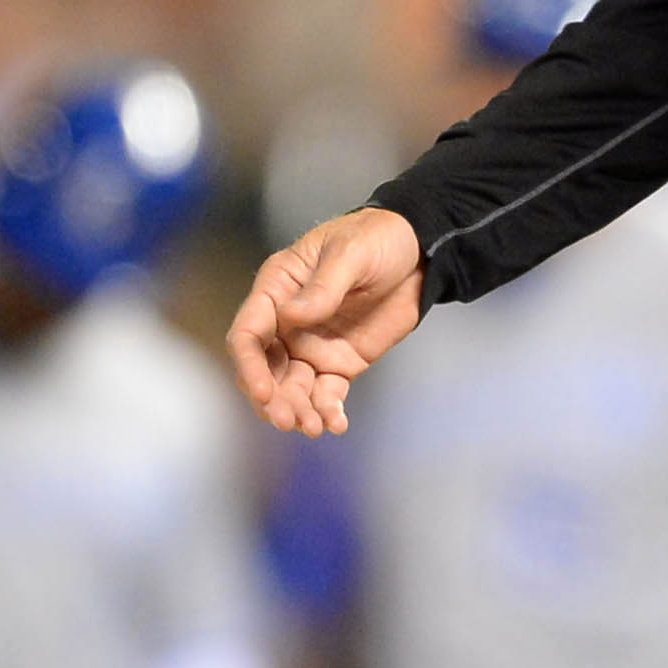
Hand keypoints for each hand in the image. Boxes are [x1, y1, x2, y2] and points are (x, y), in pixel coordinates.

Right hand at [228, 207, 426, 436]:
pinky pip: (326, 394)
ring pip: (293, 388)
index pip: (248, 333)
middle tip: (289, 421)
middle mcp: (287, 323)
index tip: (262, 393)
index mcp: (277, 289)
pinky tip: (336, 425)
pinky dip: (328, 411)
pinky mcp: (339, 363)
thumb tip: (288, 316)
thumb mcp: (350, 255)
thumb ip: (322, 288)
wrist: (419, 252)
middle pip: (266, 369)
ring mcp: (311, 346)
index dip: (249, 366)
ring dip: (298, 410)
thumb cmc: (376, 239)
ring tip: (315, 427)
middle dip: (272, 399)